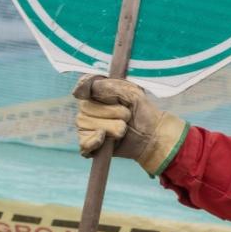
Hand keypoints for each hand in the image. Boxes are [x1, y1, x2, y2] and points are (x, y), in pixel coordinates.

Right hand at [72, 75, 188, 175]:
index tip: (95, 93)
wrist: (152, 135)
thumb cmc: (142, 112)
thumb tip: (78, 91)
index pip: (83, 86)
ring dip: (112, 127)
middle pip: (87, 107)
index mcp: (96, 92)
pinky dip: (95, 142)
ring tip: (123, 128)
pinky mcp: (89, 145)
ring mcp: (85, 127)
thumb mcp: (130, 92)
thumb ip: (107, 87)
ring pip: (87, 125)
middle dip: (113, 112)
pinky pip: (83, 144)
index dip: (86, 87)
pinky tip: (105, 139)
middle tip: (127, 116)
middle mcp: (87, 109)